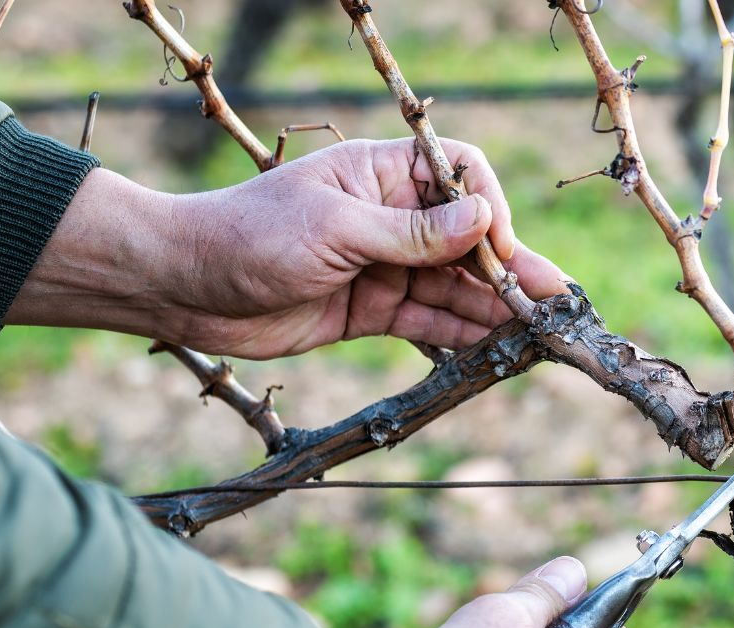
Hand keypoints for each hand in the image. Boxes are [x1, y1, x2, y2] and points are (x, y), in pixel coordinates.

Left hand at [12, 139, 569, 358]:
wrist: (182, 288)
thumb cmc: (249, 236)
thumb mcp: (337, 228)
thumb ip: (414, 232)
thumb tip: (485, 219)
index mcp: (381, 174)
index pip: (460, 174)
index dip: (487, 208)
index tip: (497, 245)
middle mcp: (389, 217)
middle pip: (468, 238)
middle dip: (508, 269)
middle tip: (551, 300)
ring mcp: (382, 265)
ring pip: (454, 285)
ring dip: (493, 307)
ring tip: (535, 332)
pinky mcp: (371, 310)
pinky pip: (429, 320)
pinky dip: (460, 334)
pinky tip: (494, 348)